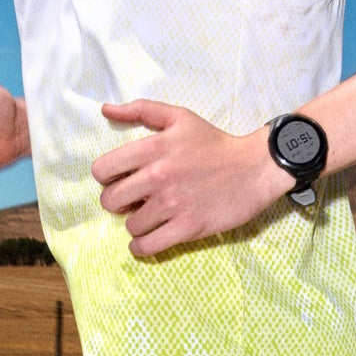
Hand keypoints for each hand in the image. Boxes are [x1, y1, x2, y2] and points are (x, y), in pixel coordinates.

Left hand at [92, 100, 291, 256]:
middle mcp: (158, 177)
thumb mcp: (179, 117)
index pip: (102, 170)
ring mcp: (172, 204)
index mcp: (152, 148)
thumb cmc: (214, 142)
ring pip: (130, 225)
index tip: (120, 178)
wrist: (253, 168)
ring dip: (136, 222)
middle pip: (110, 201)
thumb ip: (140, 110)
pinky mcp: (188, 228)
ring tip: (150, 215)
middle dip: (117, 201)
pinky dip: (142, 245)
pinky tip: (149, 237)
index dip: (107, 176)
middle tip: (133, 199)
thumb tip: (105, 110)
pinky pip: (147, 246)